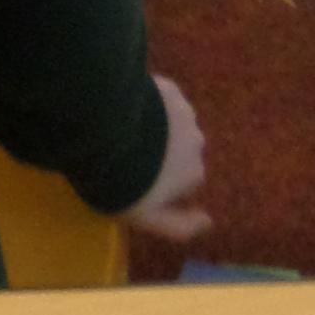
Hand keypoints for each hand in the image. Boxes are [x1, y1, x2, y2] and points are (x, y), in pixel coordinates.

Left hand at [127, 74, 209, 241]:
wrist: (106, 135)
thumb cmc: (126, 183)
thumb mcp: (147, 217)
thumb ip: (180, 226)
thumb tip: (208, 223)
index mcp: (194, 173)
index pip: (187, 180)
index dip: (164, 182)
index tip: (139, 182)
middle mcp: (197, 142)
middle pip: (182, 149)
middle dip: (163, 152)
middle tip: (128, 155)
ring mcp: (184, 112)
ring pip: (172, 122)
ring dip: (156, 127)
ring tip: (123, 131)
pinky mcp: (168, 88)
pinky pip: (161, 97)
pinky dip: (149, 103)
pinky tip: (125, 109)